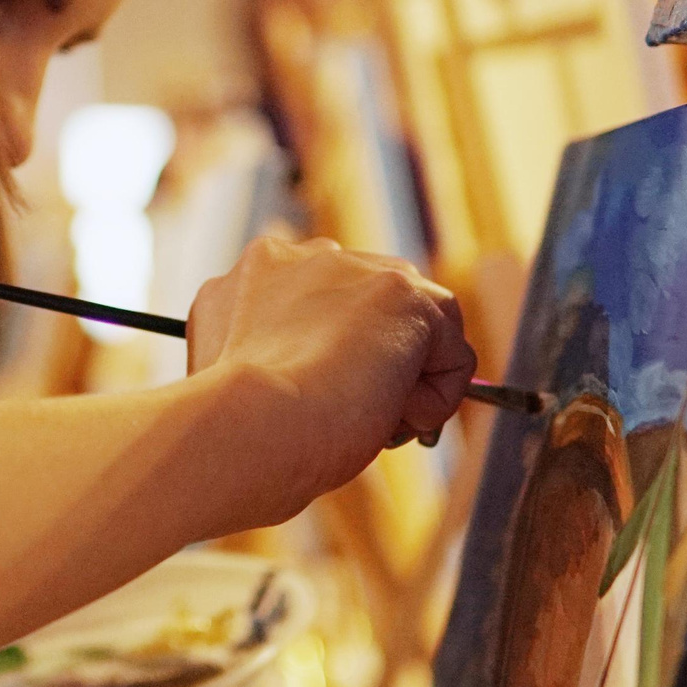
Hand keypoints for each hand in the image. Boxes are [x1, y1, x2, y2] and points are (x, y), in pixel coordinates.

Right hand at [186, 236, 474, 522]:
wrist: (249, 427)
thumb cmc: (235, 430)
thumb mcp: (239, 380)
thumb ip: (272, 356)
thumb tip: (328, 381)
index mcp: (251, 275)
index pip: (319, 307)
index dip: (330, 358)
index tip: (326, 403)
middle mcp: (301, 256)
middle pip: (369, 310)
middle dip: (372, 363)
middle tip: (357, 420)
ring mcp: (356, 268)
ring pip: (414, 330)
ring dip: (403, 384)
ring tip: (370, 424)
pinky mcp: (406, 295)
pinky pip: (452, 357)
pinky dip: (434, 402)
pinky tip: (391, 421)